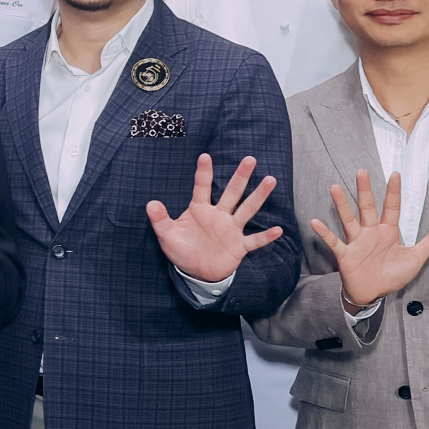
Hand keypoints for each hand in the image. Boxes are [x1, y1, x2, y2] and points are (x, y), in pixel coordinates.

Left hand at [145, 152, 285, 288]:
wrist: (197, 272)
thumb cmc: (182, 250)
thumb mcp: (167, 235)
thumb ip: (160, 220)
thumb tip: (150, 204)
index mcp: (200, 210)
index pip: (202, 187)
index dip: (203, 173)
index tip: (205, 156)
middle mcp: (219, 216)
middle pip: (232, 192)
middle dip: (240, 177)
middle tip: (250, 159)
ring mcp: (231, 230)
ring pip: (247, 209)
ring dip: (258, 196)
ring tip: (269, 180)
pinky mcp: (239, 246)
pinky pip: (254, 240)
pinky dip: (265, 236)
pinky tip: (278, 230)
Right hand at [310, 168, 428, 309]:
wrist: (373, 294)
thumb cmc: (391, 275)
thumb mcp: (416, 257)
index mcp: (387, 232)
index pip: (392, 208)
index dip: (393, 192)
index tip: (395, 174)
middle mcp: (370, 233)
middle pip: (367, 207)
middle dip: (365, 190)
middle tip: (362, 171)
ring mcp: (356, 242)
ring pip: (349, 219)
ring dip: (342, 205)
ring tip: (336, 188)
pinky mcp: (345, 254)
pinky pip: (334, 242)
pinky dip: (325, 233)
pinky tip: (315, 222)